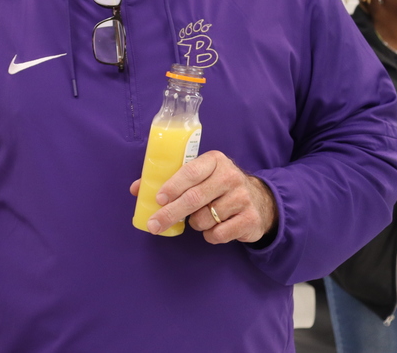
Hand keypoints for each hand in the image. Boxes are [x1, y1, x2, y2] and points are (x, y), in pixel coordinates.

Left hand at [129, 151, 277, 243]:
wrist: (260, 201)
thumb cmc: (217, 186)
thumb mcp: (199, 176)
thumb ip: (170, 180)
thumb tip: (136, 189)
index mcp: (214, 160)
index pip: (190, 172)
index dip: (172, 186)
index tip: (158, 199)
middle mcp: (230, 176)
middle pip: (194, 198)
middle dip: (170, 213)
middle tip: (154, 224)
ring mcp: (242, 198)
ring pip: (205, 218)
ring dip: (195, 224)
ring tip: (200, 217)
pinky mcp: (250, 219)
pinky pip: (219, 234)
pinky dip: (210, 235)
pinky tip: (215, 227)